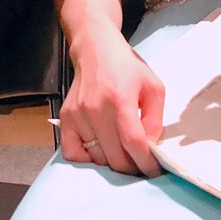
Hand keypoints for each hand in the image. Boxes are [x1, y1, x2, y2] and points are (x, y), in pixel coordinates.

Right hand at [60, 38, 164, 177]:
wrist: (95, 49)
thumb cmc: (126, 68)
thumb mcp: (153, 87)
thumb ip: (155, 120)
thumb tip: (150, 147)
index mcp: (120, 99)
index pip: (133, 143)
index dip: (146, 163)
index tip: (154, 170)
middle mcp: (96, 109)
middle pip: (115, 157)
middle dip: (132, 167)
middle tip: (140, 164)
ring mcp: (77, 115)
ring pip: (97, 158)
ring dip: (113, 162)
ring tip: (122, 152)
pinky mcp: (65, 118)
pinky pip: (72, 153)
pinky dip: (87, 159)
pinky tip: (99, 150)